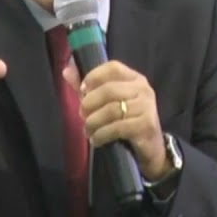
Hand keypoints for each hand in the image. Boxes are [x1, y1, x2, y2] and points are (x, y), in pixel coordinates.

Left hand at [64, 61, 168, 181]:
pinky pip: (117, 127)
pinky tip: (96, 140)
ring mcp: (147, 107)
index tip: (82, 89)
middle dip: (90, 103)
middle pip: (109, 89)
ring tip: (88, 130)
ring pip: (111, 110)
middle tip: (82, 115)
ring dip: (93, 122)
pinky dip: (101, 134)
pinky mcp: (146, 125)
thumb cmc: (126, 121)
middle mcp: (143, 89)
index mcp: (135, 78)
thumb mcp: (107, 102)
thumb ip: (88, 87)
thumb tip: (66, 70)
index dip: (94, 76)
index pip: (113, 67)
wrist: (150, 148)